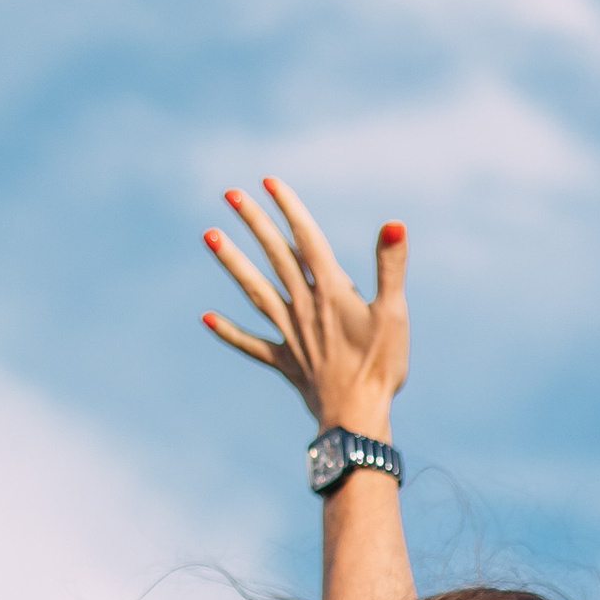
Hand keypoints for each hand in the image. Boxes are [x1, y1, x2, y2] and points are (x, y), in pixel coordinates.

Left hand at [202, 177, 408, 434]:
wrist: (355, 418)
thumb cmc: (380, 366)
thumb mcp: (393, 312)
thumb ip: (390, 266)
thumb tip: (394, 223)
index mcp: (330, 291)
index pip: (306, 239)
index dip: (289, 208)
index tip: (268, 182)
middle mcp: (303, 307)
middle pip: (274, 256)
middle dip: (253, 223)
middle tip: (230, 194)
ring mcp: (290, 334)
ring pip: (255, 290)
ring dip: (232, 262)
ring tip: (208, 235)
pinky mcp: (285, 362)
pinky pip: (251, 344)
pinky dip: (229, 331)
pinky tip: (206, 317)